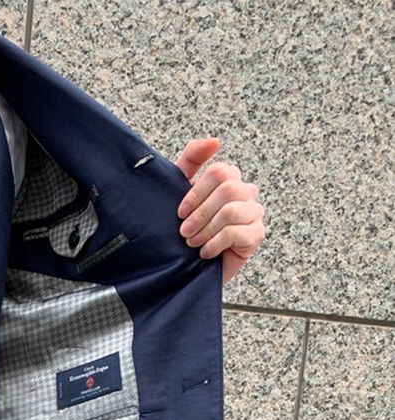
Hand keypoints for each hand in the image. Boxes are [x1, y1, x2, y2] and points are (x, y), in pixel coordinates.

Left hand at [173, 137, 266, 284]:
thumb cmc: (183, 223)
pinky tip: (205, 252)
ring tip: (193, 242)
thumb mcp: (178, 187)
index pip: (220, 172)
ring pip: (232, 211)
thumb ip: (192, 159)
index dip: (196, 193)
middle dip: (201, 213)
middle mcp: (245, 192)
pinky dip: (215, 244)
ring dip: (206, 230)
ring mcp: (254, 213)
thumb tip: (214, 140)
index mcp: (228, 178)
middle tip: (184, 232)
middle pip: (228, 190)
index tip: (180, 212)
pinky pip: (238, 233)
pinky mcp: (257, 235)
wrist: (185, 263)